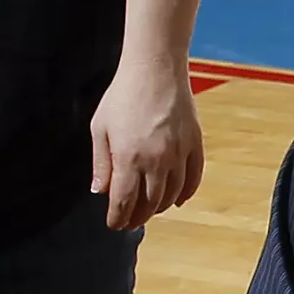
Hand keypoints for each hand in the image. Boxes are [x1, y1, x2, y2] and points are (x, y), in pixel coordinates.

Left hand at [90, 59, 205, 230]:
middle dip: (138, 217)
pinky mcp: (194, 144)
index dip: (118, 218)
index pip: (123, 201)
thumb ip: (100, 163)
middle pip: (149, 203)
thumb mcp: (100, 128)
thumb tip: (99, 191)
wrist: (155, 68)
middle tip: (130, 222)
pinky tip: (177, 199)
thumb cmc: (123, 94)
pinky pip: (193, 178)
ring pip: (172, 194)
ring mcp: (178, 153)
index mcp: (128, 158)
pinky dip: (186, 193)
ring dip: (160, 207)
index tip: (115, 225)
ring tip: (151, 210)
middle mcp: (155, 160)